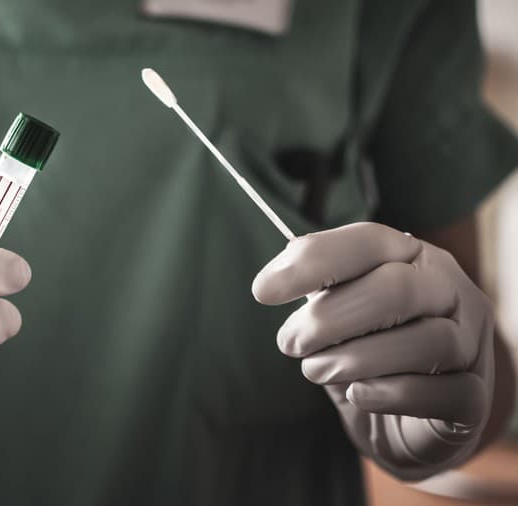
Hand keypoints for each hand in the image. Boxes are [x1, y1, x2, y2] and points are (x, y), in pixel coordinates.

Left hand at [252, 222, 493, 480]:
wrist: (399, 423)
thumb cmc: (364, 354)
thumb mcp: (334, 318)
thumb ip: (317, 293)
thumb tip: (274, 280)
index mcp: (413, 258)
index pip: (369, 241)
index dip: (314, 261)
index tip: (263, 291)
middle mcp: (450, 291)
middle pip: (396, 289)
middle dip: (329, 318)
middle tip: (289, 343)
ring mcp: (471, 343)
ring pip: (426, 341)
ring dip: (355, 359)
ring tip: (316, 371)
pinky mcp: (474, 398)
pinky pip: (442, 392)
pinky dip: (391, 393)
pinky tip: (358, 395)